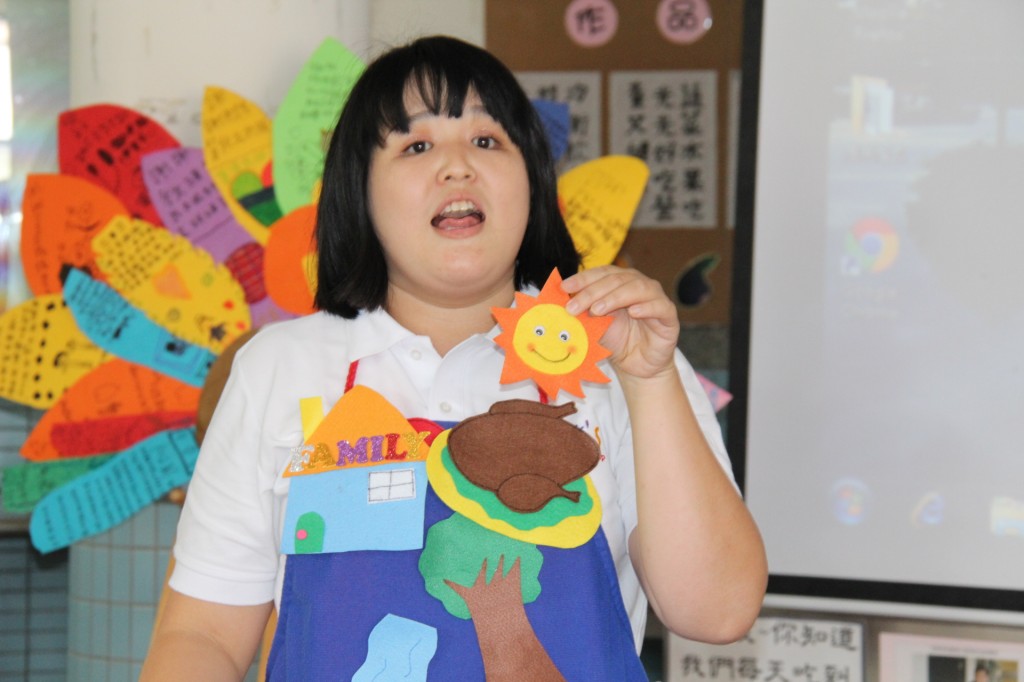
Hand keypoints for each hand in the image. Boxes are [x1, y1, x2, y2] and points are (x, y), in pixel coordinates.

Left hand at [562, 266, 679, 380]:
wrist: (636, 367)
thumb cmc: (616, 341)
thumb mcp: (594, 325)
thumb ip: (582, 312)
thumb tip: (559, 303)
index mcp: (620, 282)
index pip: (602, 273)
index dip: (583, 278)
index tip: (564, 287)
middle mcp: (638, 285)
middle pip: (616, 280)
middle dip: (592, 292)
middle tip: (574, 307)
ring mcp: (655, 299)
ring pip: (637, 288)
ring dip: (615, 297)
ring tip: (597, 310)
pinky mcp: (669, 316)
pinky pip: (660, 306)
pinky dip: (646, 307)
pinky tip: (633, 312)